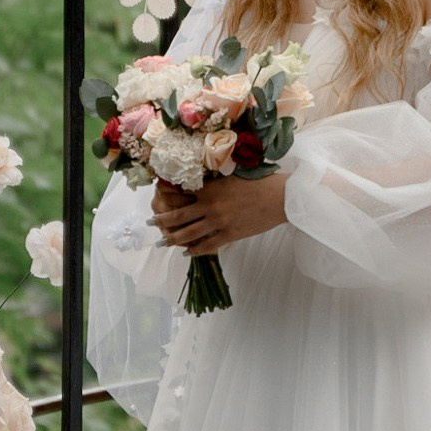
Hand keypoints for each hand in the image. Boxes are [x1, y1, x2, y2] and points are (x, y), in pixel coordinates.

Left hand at [151, 172, 288, 255]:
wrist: (280, 197)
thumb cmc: (259, 182)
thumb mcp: (232, 177)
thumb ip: (214, 183)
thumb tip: (200, 185)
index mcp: (210, 188)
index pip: (181, 193)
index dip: (166, 197)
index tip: (156, 198)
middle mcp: (210, 206)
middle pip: (178, 216)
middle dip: (162, 220)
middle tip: (150, 223)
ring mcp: (219, 222)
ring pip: (189, 233)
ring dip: (173, 239)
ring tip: (162, 242)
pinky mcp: (230, 235)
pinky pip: (207, 246)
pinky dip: (195, 251)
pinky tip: (186, 253)